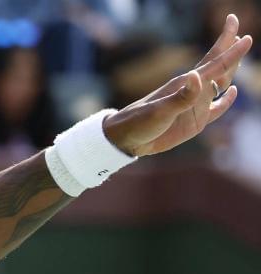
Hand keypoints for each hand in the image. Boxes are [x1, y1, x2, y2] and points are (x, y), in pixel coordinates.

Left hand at [102, 13, 252, 156]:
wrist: (126, 140)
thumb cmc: (140, 122)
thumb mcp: (160, 110)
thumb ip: (182, 96)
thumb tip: (198, 75)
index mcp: (186, 85)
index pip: (214, 63)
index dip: (231, 51)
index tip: (244, 38)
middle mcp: (195, 92)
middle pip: (219, 68)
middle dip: (231, 52)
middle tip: (242, 36)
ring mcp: (196, 106)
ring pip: (221, 84)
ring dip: (231, 70)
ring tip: (239, 54)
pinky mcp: (196, 121)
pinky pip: (217, 108)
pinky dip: (228, 100)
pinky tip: (233, 91)